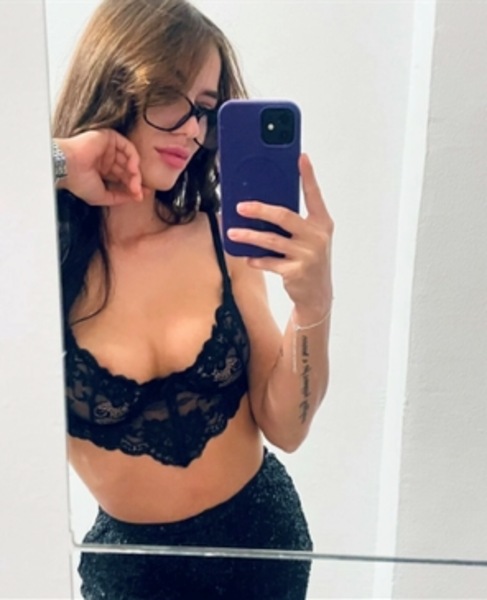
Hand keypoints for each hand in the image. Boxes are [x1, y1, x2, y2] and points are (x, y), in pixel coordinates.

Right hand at [55, 129, 142, 204]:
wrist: (66, 167)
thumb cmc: (78, 182)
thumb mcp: (102, 196)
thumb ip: (119, 197)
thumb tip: (136, 197)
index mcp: (102, 171)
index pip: (123, 178)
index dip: (133, 188)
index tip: (140, 196)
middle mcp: (106, 159)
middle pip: (128, 170)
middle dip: (135, 182)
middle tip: (138, 192)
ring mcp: (108, 148)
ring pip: (129, 159)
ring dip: (135, 173)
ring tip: (135, 184)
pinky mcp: (109, 138)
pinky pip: (128, 147)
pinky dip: (134, 159)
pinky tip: (133, 170)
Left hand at [226, 153, 333, 319]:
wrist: (317, 294)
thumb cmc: (309, 260)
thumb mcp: (309, 238)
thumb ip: (294, 222)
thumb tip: (264, 206)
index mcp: (322, 223)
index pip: (314, 195)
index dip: (308, 176)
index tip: (301, 157)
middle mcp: (317, 236)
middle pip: (284, 216)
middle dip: (260, 209)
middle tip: (241, 206)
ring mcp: (307, 255)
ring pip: (271, 240)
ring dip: (249, 236)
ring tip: (233, 232)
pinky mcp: (295, 271)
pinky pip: (270, 261)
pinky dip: (256, 259)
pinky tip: (247, 257)